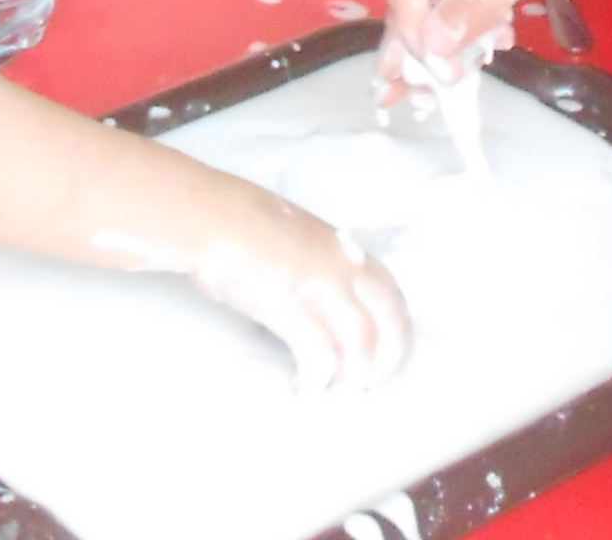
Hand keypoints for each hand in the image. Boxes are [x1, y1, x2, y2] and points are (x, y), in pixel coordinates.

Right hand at [164, 185, 410, 395]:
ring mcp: (323, 292)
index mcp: (345, 251)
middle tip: (372, 388)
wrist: (214, 216)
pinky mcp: (297, 313)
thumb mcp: (293, 237)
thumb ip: (314, 264)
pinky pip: (321, 360)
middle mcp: (344, 271)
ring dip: (351, 380)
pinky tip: (304, 389)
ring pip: (361, 350)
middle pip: (390, 327)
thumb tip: (314, 297)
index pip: (393, 298)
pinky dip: (316, 381)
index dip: (397, 333)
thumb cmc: (240, 222)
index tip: (390, 358)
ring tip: (335, 396)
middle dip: (387, 363)